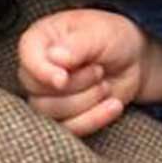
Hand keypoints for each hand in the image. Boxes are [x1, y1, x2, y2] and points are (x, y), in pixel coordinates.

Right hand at [16, 10, 161, 135]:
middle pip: (37, 90)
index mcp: (41, 39)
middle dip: (75, 84)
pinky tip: (113, 105)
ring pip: (50, 112)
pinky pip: (68, 129)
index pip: (27, 56)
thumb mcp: (101, 33)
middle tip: (99, 70)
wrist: (135, 60)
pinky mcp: (62, 116)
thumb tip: (55, 58)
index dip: (42, 71)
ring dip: (86, 101)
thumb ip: (78, 45)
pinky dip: (93, 119)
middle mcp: (38, 68)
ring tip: (106, 85)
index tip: (63, 79)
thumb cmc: (113, 38)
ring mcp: (47, 94)